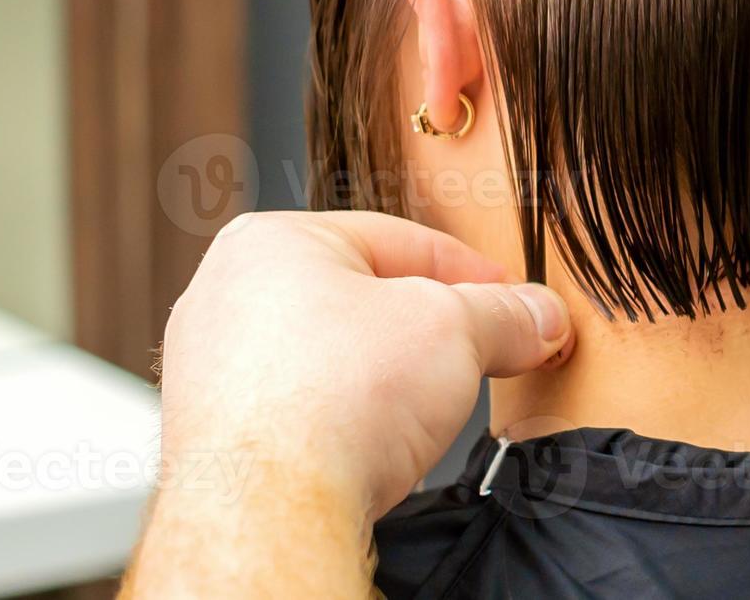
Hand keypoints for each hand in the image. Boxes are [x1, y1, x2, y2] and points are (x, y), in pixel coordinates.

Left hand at [128, 212, 571, 597]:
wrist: (270, 509)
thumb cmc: (329, 401)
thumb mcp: (454, 330)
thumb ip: (504, 314)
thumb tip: (537, 316)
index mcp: (272, 242)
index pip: (399, 240)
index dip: (471, 274)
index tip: (511, 304)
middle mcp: (225, 297)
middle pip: (362, 300)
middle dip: (427, 332)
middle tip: (480, 356)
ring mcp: (212, 369)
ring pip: (330, 359)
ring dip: (386, 382)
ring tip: (425, 411)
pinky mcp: (216, 435)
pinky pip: (302, 412)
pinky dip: (345, 423)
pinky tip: (374, 447)